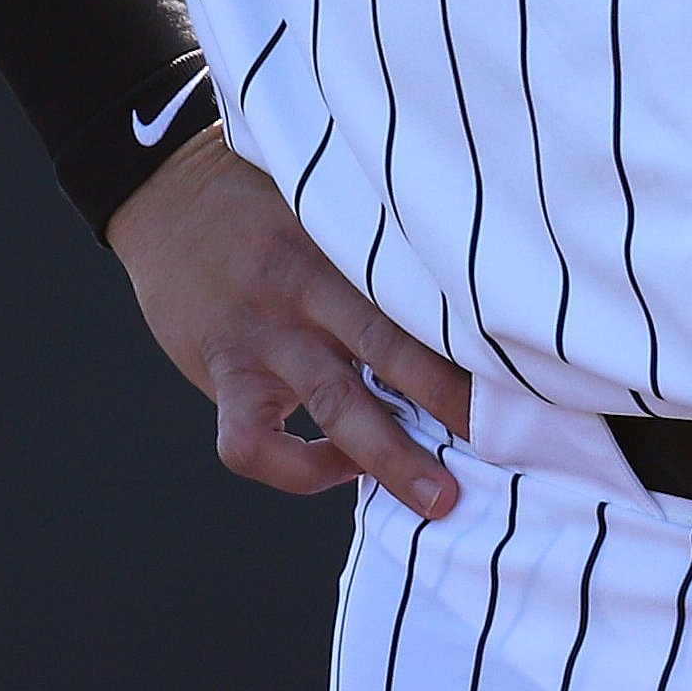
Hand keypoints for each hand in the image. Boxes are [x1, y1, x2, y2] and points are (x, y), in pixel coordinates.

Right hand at [103, 127, 474, 517]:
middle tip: (505, 442)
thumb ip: (382, 241)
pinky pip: (251, 443)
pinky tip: (334, 468)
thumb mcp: (327, 200)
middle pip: (389, 346)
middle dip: (450, 401)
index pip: (416, 289)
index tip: (528, 367)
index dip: (471, 333)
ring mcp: (262, 335)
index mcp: (342, 242)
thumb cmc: (264, 200)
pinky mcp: (222, 372)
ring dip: (389, 458)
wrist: (162, 192)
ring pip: (333, 406)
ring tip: (439, 498)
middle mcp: (305, 289)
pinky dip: (297, 470)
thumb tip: (470, 284)